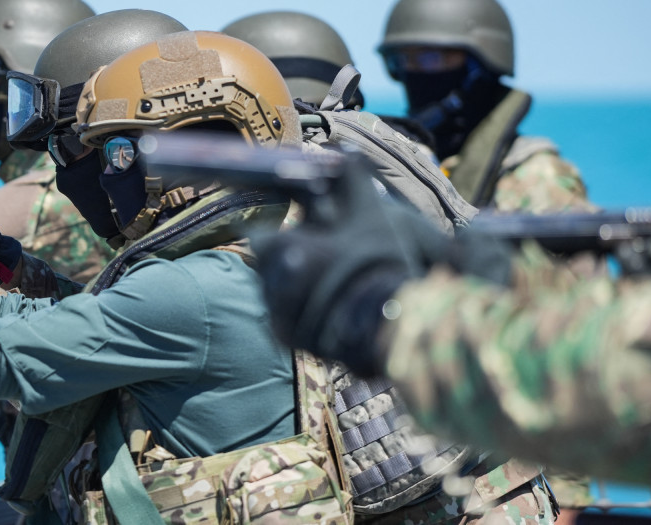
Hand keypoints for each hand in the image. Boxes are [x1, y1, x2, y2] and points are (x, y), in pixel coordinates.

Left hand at [253, 164, 447, 374]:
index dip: (275, 235)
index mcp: (281, 248)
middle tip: (313, 257)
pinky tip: (326, 308)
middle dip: (284, 262)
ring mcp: (278, 316)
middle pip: (265, 268)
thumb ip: (351, 176)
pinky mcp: (292, 344)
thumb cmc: (378, 262)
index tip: (294, 235)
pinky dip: (300, 314)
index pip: (259, 238)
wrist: (392, 324)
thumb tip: (342, 146)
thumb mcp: (369, 212)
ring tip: (324, 284)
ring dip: (292, 288)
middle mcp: (270, 284)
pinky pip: (286, 324)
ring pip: (274, 296)